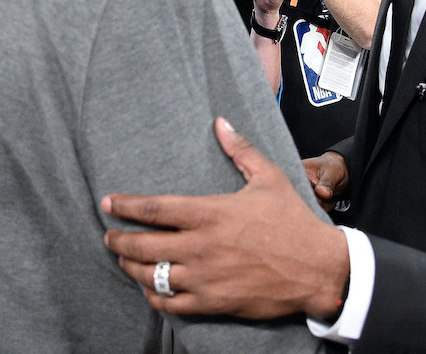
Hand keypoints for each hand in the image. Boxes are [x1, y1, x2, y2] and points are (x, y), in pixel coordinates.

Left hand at [102, 118, 349, 319]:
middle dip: (119, 240)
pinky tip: (150, 288)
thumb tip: (221, 123)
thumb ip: (241, 151)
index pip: (154, 208)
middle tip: (109, 235)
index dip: (126, 206)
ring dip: (131, 267)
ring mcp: (205, 277)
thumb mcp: (269, 178)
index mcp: (211, 213)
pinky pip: (171, 304)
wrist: (317, 269)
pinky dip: (154, 296)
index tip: (108, 202)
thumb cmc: (292, 221)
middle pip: (143, 245)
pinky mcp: (213, 302)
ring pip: (151, 275)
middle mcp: (201, 246)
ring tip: (124, 259)